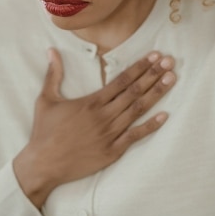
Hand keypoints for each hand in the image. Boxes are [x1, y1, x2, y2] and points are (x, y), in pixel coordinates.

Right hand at [13, 48, 176, 207]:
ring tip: (171, 79)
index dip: (140, 67)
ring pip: (138, 110)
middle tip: (170, 62)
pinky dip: (151, 126)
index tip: (154, 56)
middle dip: (153, 75)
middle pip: (134, 91)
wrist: (43, 164)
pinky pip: (135, 136)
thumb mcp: (46, 100)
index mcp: (91, 102)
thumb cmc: (44, 132)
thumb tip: (51, 51)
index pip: (121, 80)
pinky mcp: (112, 151)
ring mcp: (109, 134)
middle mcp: (103, 115)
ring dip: (156, 94)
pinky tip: (165, 115)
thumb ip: (53, 74)